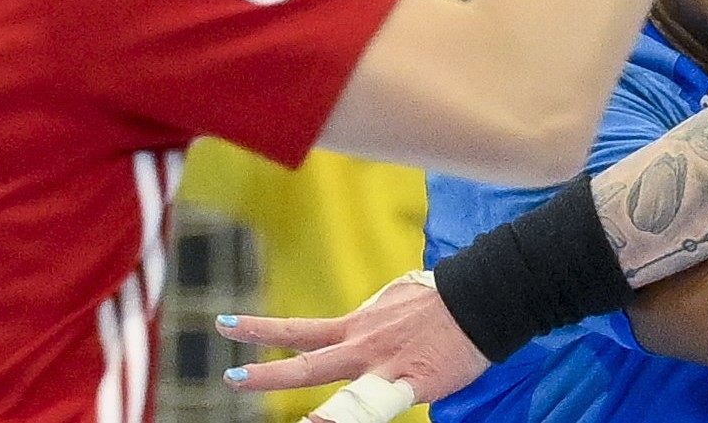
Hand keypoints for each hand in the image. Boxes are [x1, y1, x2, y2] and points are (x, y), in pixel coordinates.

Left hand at [218, 272, 488, 421]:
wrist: (482, 297)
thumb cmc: (443, 300)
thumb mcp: (395, 303)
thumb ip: (375, 320)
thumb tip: (373, 323)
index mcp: (357, 328)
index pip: (300, 330)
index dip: (261, 329)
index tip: (225, 325)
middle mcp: (363, 346)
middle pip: (307, 361)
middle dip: (268, 373)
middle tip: (231, 379)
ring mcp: (385, 365)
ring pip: (339, 386)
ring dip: (307, 400)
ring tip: (286, 409)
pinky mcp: (413, 383)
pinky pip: (381, 406)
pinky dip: (352, 419)